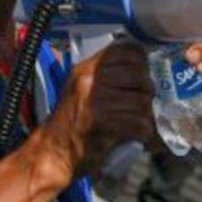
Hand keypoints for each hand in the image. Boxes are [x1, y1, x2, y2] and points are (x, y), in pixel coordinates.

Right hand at [40, 41, 154, 176]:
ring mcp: (95, 101)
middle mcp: (90, 80)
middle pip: (139, 75)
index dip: (141, 62)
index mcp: (85, 69)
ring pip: (142, 100)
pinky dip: (144, 130)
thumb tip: (140, 68)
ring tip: (141, 120)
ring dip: (147, 114)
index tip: (144, 73)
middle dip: (147, 90)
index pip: (125, 51)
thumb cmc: (70, 122)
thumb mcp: (80, 88)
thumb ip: (105, 75)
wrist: (54, 150)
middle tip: (144, 101)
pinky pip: (139, 122)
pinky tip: (138, 133)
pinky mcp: (103, 122)